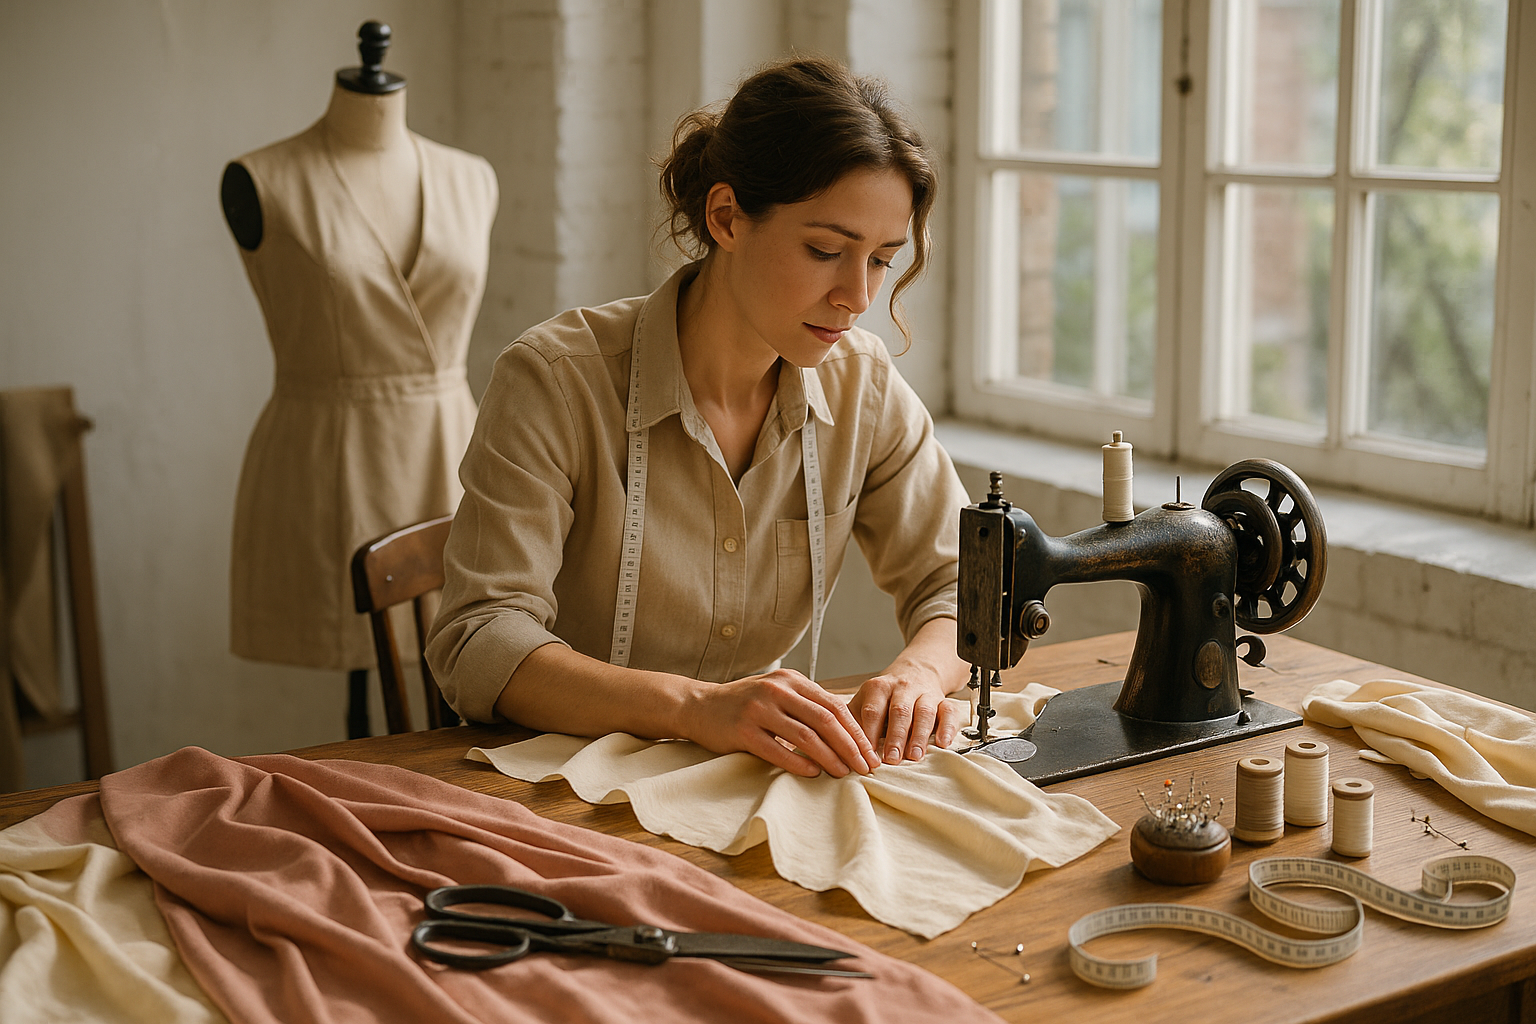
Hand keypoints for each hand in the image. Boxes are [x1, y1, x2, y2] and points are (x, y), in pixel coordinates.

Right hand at [682, 669, 881, 778]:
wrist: (699, 706)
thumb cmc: (745, 704)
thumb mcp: (778, 693)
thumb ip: (807, 704)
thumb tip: (848, 729)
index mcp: (791, 680)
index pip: (834, 705)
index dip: (856, 731)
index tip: (870, 752)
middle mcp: (777, 690)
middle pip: (825, 720)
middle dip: (850, 746)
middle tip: (865, 767)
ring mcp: (759, 709)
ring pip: (805, 736)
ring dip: (830, 758)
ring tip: (844, 773)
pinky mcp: (743, 731)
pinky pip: (777, 750)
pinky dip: (799, 763)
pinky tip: (813, 773)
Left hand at [851, 671, 966, 764]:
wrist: (914, 672)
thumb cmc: (884, 697)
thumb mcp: (863, 701)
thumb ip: (850, 721)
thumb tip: (832, 746)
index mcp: (878, 688)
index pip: (872, 711)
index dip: (868, 734)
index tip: (866, 757)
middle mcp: (902, 688)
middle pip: (899, 711)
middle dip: (895, 737)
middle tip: (891, 760)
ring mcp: (924, 693)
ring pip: (924, 712)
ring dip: (919, 735)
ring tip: (914, 756)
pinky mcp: (943, 700)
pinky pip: (948, 712)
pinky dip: (947, 727)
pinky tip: (942, 743)